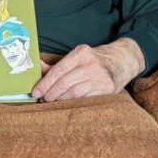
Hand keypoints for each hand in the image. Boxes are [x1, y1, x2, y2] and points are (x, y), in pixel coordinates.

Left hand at [30, 38, 144, 101]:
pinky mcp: (107, 89)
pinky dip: (73, 103)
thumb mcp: (77, 57)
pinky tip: (66, 105)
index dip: (45, 82)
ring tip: (52, 102)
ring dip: (60, 100)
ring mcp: (100, 77)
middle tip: (42, 99)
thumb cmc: (94, 60)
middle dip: (51, 93)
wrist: (121, 61)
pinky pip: (85, 99)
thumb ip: (57, 64)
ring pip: (74, 93)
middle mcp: (90, 64)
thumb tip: (38, 67)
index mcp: (81, 53)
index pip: (58, 70)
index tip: (36, 91)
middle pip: (65, 82)